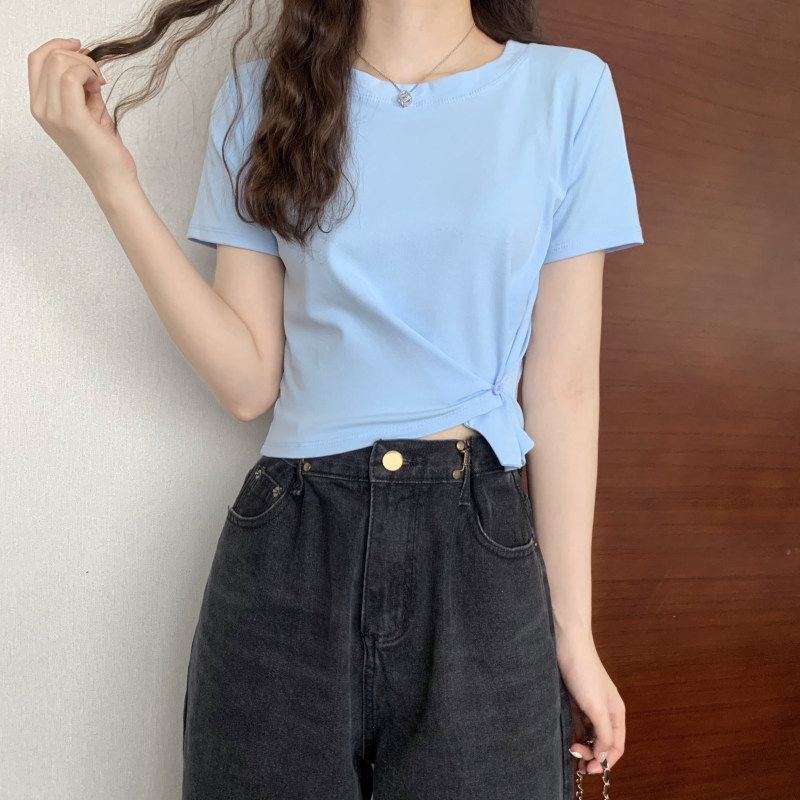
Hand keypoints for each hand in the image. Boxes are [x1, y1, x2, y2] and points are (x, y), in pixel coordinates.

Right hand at [27, 37, 137, 192]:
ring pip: (59, 62)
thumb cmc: (103, 149)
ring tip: (99, 85)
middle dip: (78, 57)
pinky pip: (71, 77)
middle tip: (97, 76)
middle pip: (49, 57)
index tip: (81, 48)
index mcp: (41, 106)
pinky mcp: (71, 119)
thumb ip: (81, 86)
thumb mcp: (89, 109)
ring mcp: (53, 114)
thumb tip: (83, 61)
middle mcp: (42, 110)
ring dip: (85, 65)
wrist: (112, 179)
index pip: (36, 60)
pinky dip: (88, 73)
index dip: (58, 46)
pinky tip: (99, 87)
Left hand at [555, 630, 625, 775]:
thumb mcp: (596, 708)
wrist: (567, 644)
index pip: (616, 746)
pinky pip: (578, 725)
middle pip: (603, 742)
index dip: (606, 760)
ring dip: (583, 747)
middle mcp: (605, 711)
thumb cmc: (584, 672)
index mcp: (616, 713)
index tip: (591, 769)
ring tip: (572, 754)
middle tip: (578, 761)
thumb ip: (603, 734)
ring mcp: (590, 705)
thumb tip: (603, 757)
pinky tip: (569, 741)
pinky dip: (576, 735)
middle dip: (593, 755)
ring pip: (589, 735)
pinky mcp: (575, 700)